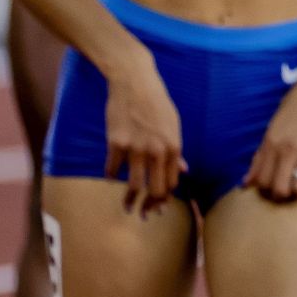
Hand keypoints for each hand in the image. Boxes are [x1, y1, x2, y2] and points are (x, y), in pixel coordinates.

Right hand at [103, 57, 185, 216]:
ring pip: (134, 186)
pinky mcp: (116, 143)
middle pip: (155, 190)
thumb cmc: (156, 102)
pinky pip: (113, 169)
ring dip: (130, 201)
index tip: (158, 207)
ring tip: (127, 207)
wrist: (135, 81)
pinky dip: (112, 177)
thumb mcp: (173, 124)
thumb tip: (184, 171)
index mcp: (173, 146)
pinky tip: (112, 178)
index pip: (171, 183)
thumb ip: (176, 150)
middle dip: (150, 206)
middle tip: (143, 214)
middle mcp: (157, 150)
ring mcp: (136, 148)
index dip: (165, 198)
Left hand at [245, 76, 296, 202]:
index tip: (271, 188)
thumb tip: (245, 184)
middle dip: (282, 196)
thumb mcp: (271, 131)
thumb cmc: (291, 112)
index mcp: (272, 143)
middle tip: (286, 191)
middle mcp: (289, 148)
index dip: (265, 192)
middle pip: (280, 190)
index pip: (262, 182)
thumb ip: (259, 158)